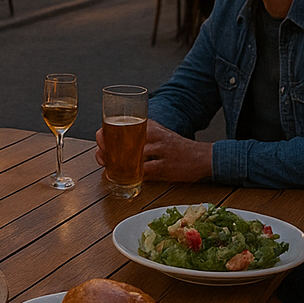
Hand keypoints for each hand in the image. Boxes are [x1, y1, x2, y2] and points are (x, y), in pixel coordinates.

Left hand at [97, 121, 212, 181]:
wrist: (203, 157)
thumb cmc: (179, 148)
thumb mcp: (161, 134)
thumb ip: (144, 134)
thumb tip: (118, 141)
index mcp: (153, 126)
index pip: (126, 124)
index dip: (108, 131)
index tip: (100, 139)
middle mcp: (156, 136)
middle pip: (126, 138)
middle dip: (109, 147)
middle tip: (101, 155)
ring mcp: (162, 151)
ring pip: (133, 155)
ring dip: (119, 162)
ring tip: (110, 167)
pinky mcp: (166, 167)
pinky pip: (145, 170)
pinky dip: (133, 174)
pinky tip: (126, 177)